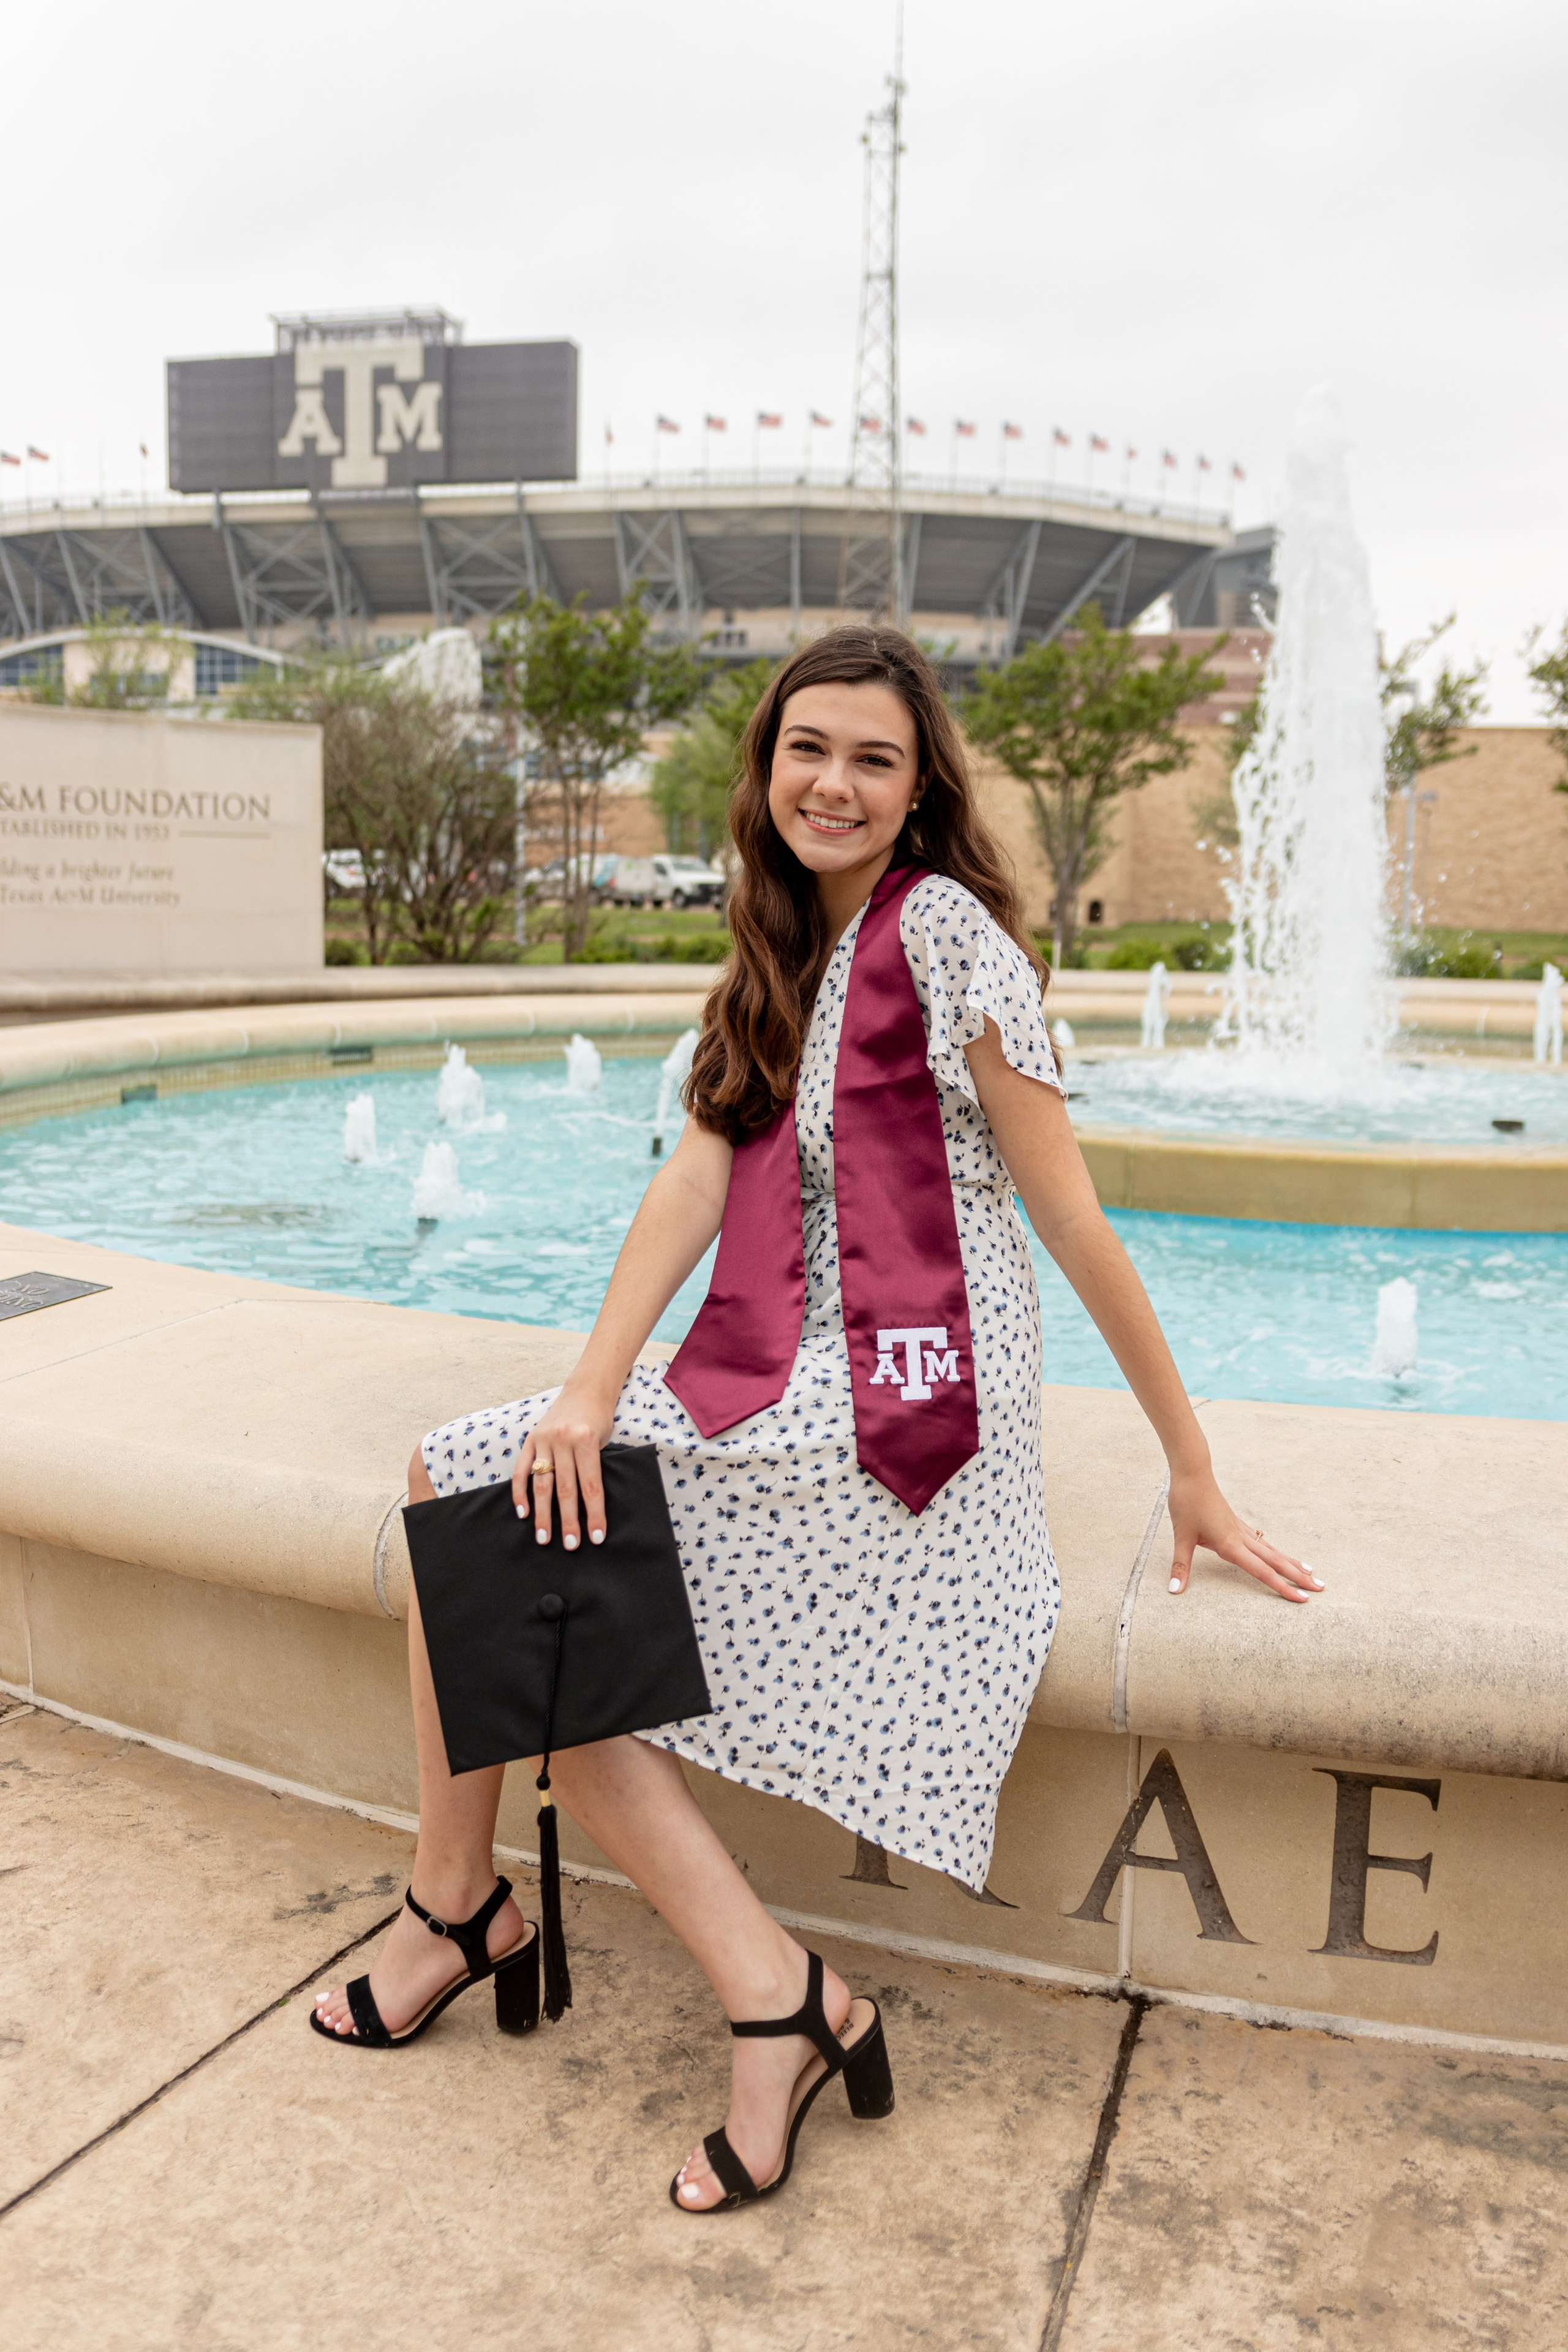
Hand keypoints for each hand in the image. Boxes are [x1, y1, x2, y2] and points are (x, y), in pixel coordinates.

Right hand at [512, 1381, 614, 1552]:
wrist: (585, 1390)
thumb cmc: (599, 1419)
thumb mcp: (603, 1440)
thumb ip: (592, 1468)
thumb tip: (588, 1508)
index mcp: (585, 1440)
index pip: (591, 1486)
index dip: (594, 1514)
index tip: (597, 1537)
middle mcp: (562, 1440)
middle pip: (565, 1489)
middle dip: (568, 1520)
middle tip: (570, 1545)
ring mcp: (543, 1440)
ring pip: (542, 1483)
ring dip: (542, 1514)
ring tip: (544, 1537)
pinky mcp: (530, 1439)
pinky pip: (521, 1469)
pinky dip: (520, 1492)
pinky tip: (523, 1512)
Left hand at [1166, 1464, 1322, 1603]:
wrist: (1192, 1471)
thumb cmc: (1187, 1501)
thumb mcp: (1181, 1536)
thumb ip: (1181, 1565)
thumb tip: (1175, 1590)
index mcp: (1230, 1544)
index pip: (1262, 1572)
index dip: (1283, 1587)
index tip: (1302, 1598)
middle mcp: (1241, 1538)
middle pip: (1276, 1561)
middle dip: (1299, 1577)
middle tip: (1321, 1588)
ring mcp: (1240, 1529)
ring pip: (1272, 1550)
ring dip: (1291, 1563)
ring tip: (1309, 1572)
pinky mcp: (1236, 1523)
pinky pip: (1261, 1541)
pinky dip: (1274, 1551)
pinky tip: (1277, 1554)